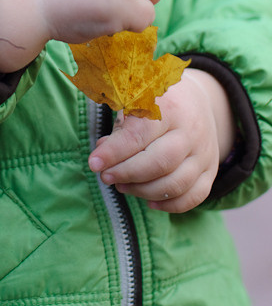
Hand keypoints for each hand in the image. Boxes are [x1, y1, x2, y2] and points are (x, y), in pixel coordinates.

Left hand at [88, 69, 235, 212]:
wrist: (195, 100)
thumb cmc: (155, 102)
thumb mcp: (135, 102)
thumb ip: (119, 129)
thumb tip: (102, 156)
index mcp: (169, 106)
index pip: (141, 135)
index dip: (115, 152)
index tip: (94, 163)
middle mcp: (191, 130)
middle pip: (160, 162)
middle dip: (127, 174)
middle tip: (106, 177)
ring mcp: (204, 152)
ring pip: (176, 183)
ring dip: (143, 191)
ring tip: (121, 186)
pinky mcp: (211, 170)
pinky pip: (194, 196)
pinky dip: (169, 205)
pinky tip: (148, 201)